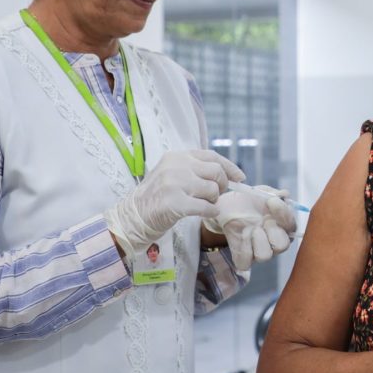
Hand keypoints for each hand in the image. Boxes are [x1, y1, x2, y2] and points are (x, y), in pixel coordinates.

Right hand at [103, 150, 243, 257]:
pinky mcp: (175, 203)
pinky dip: (211, 211)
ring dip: (214, 200)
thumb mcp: (171, 174)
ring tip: (204, 205)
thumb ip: (194, 171)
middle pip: (216, 172)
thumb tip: (225, 176)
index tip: (240, 177)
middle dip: (222, 185)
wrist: (132, 217)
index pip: (211, 156)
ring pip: (213, 189)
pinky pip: (206, 207)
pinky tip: (205, 213)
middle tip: (217, 196)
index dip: (229, 166)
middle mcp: (176, 166)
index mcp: (177, 156)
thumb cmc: (155, 198)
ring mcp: (175, 183)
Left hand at [204, 185, 296, 269]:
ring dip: (258, 240)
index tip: (271, 201)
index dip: (284, 214)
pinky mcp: (243, 258)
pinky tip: (242, 234)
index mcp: (283, 226)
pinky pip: (245, 262)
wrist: (228, 206)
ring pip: (264, 256)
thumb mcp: (262, 192)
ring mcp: (259, 251)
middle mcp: (274, 242)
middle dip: (273, 231)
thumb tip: (284, 195)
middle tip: (264, 220)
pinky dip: (243, 248)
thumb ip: (273, 193)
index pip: (292, 227)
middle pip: (282, 246)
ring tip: (251, 228)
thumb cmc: (249, 201)